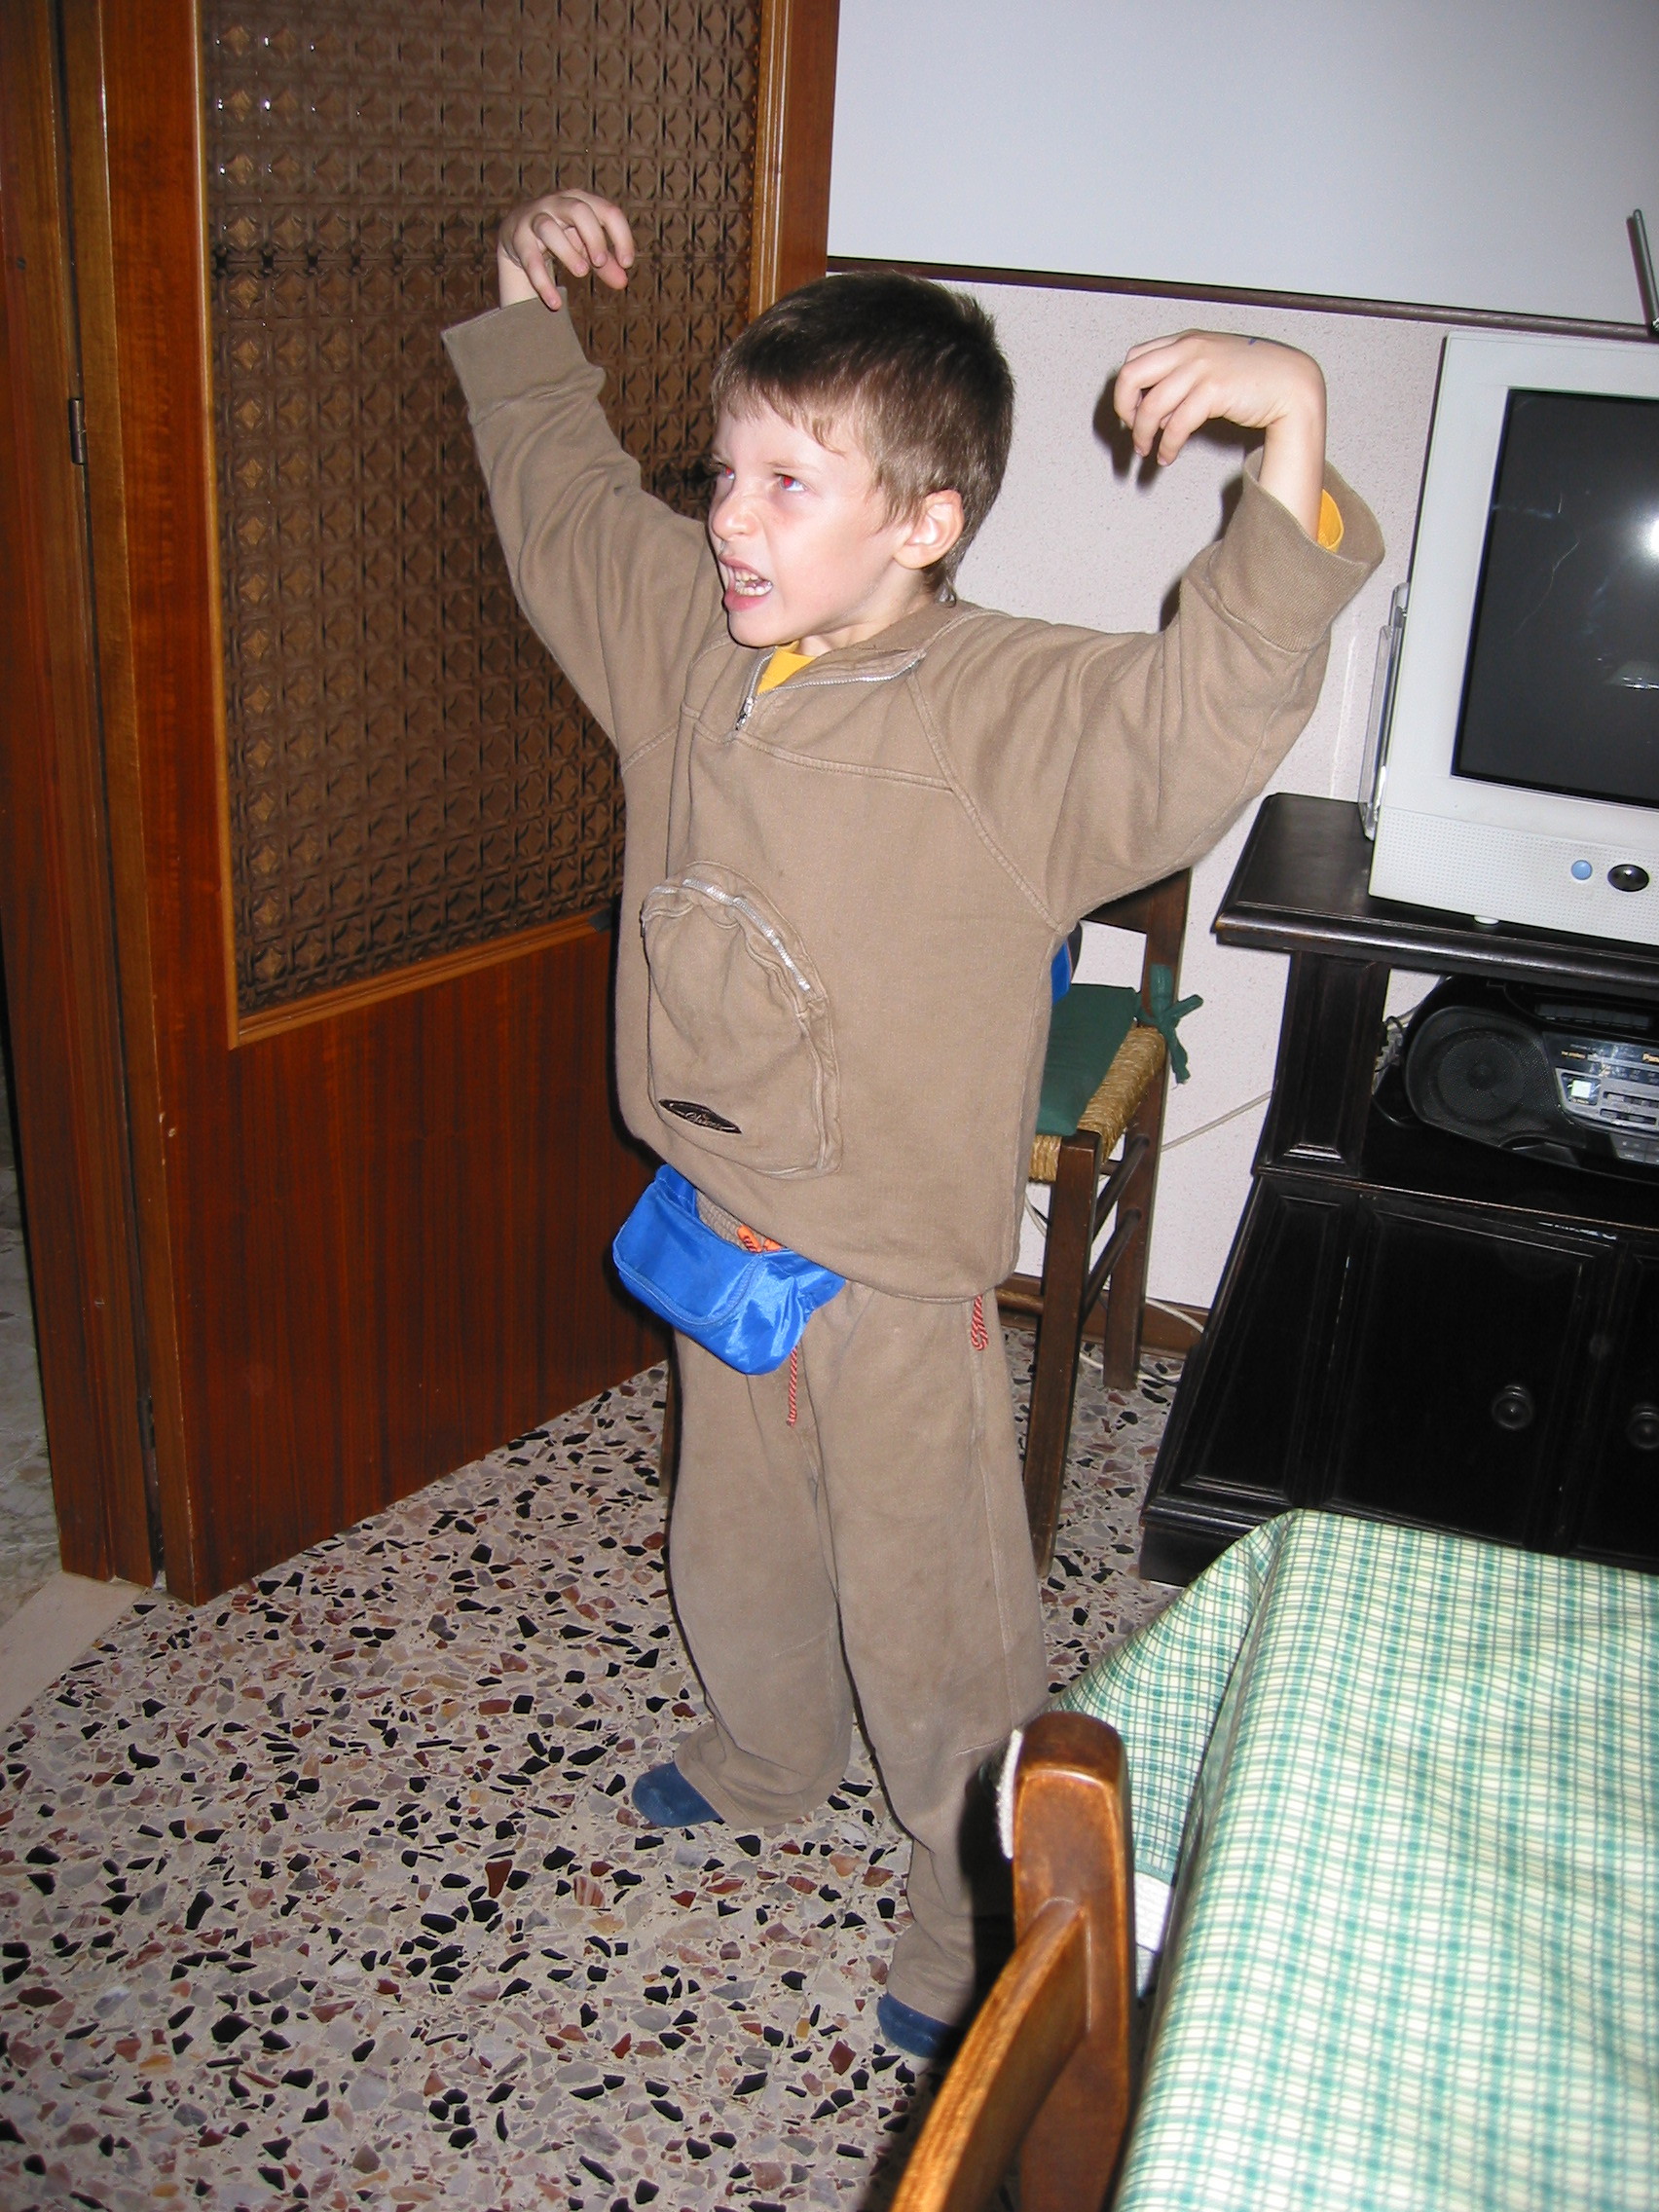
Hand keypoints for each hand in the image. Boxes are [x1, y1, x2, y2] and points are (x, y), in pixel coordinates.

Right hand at [497, 189, 635, 311]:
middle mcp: (558, 204)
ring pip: (549, 229)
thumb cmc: (561, 237)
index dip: (621, 236)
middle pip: (579, 210)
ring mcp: (535, 218)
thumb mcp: (585, 249)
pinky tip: (555, 303)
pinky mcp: (518, 238)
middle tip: (600, 263)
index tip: (627, 263)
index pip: (607, 211)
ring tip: (582, 274)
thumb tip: (623, 283)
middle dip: (593, 236)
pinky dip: (543, 282)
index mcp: (581, 202)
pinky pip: (530, 259)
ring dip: (568, 252)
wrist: (518, 234)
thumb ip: (604, 265)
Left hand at [1113, 332, 1326, 539]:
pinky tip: (1168, 456)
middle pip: (1131, 375)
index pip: (1136, 358)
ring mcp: (1201, 367)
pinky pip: (1176, 423)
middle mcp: (1189, 348)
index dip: (1126, 389)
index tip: (1131, 413)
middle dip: (1123, 408)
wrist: (1291, 382)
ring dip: (1143, 434)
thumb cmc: (1254, 377)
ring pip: (1151, 405)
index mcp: (1186, 340)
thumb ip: (1182, 384)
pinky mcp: (1214, 390)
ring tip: (1147, 451)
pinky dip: (1167, 445)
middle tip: (1131, 430)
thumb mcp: (1212, 369)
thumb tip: (1157, 415)